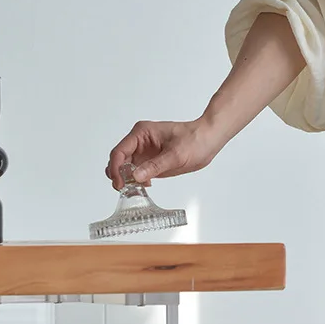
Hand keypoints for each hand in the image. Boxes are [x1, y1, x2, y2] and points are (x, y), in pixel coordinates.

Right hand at [105, 117, 223, 189]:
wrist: (209, 139)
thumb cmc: (195, 140)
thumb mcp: (176, 155)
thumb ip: (155, 166)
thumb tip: (135, 176)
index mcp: (141, 133)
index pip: (119, 151)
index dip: (115, 168)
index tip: (119, 183)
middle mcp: (139, 141)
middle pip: (119, 160)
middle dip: (118, 175)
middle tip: (124, 189)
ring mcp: (144, 151)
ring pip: (125, 167)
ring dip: (126, 179)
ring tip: (133, 190)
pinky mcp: (151, 160)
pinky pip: (137, 171)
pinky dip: (136, 180)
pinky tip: (144, 186)